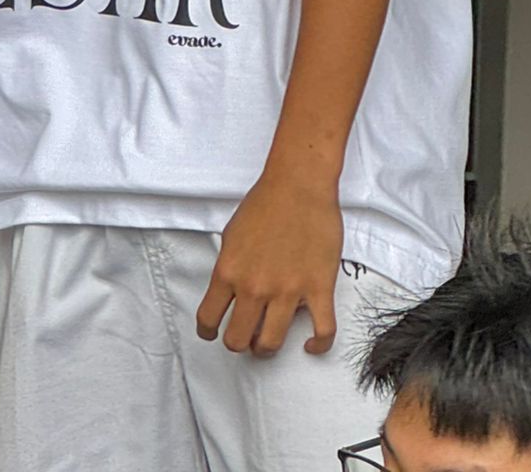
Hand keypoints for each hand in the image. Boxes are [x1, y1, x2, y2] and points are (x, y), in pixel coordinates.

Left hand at [196, 169, 343, 356]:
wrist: (299, 183)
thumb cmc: (266, 201)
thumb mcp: (232, 234)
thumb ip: (229, 266)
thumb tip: (231, 287)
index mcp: (229, 272)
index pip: (208, 318)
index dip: (208, 331)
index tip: (212, 332)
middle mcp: (254, 287)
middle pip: (237, 340)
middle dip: (238, 342)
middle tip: (245, 335)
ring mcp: (288, 291)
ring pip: (271, 344)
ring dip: (267, 347)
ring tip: (269, 338)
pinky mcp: (318, 289)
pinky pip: (322, 332)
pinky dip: (317, 346)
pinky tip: (309, 344)